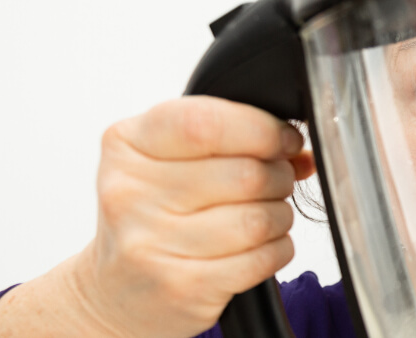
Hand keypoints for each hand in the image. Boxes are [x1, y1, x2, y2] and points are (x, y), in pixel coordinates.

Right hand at [0, 96, 314, 336]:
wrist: (115, 292)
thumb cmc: (151, 216)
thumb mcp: (169, 162)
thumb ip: (229, 141)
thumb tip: (299, 149)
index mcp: (127, 145)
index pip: (206, 123)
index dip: (261, 129)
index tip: (283, 140)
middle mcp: (130, 193)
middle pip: (245, 173)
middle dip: (279, 176)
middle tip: (274, 183)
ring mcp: (152, 244)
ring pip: (259, 219)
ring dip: (279, 216)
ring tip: (264, 216)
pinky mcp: (181, 287)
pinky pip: (262, 259)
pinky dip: (277, 249)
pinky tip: (259, 247)